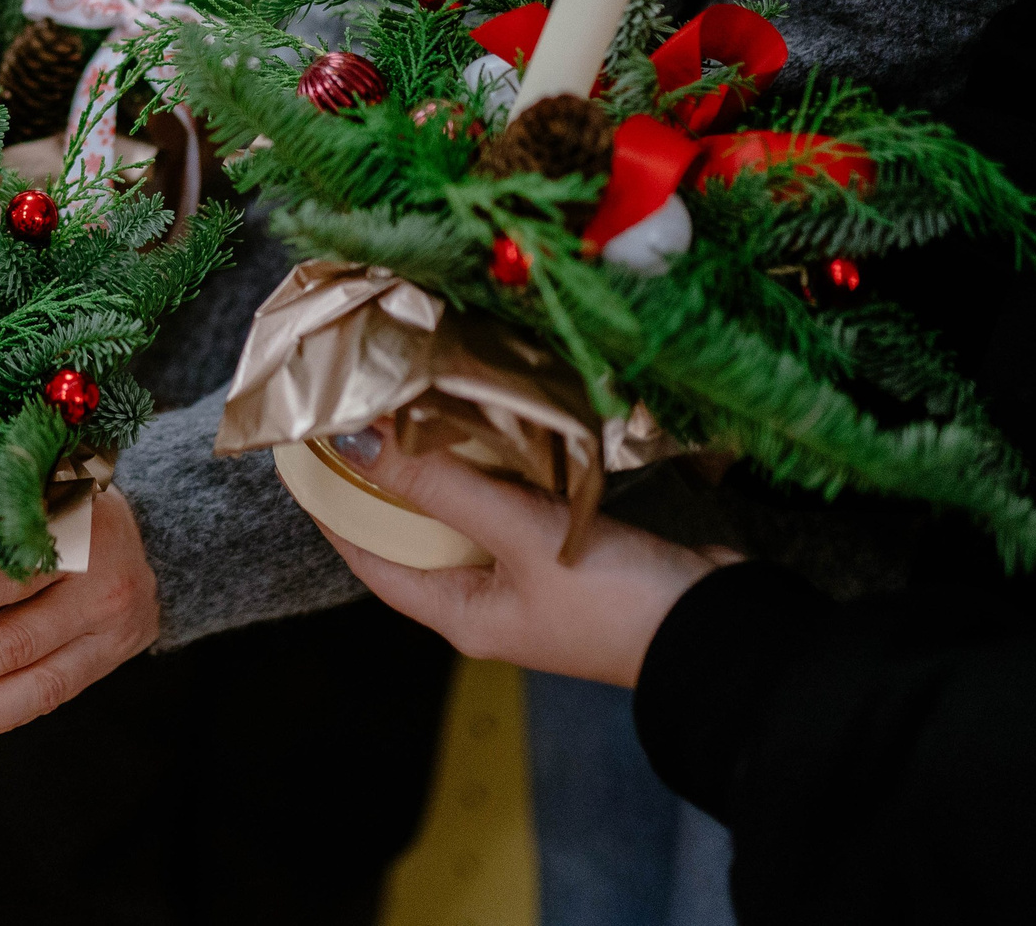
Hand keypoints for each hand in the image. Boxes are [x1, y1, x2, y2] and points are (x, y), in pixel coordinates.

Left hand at [0, 489, 157, 736]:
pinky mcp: (109, 661)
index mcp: (79, 532)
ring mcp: (112, 632)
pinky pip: (50, 697)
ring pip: (37, 686)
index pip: (14, 571)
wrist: (143, 533)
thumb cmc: (66, 502)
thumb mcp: (34, 490)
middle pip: (19, 641)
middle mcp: (102, 587)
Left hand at [314, 423, 732, 687]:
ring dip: (445, 464)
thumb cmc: (618, 602)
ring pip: (467, 512)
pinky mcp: (574, 549)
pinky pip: (515, 503)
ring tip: (413, 402)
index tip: (304, 453)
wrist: (731, 633)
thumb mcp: (520, 539)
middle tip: (360, 410)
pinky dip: (497, 465)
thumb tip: (357, 444)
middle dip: (388, 477)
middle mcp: (488, 599)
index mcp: (461, 614)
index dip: (334, 507)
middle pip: (415, 532)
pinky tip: (489, 421)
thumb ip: (442, 487)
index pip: (370, 559)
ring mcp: (533, 576)